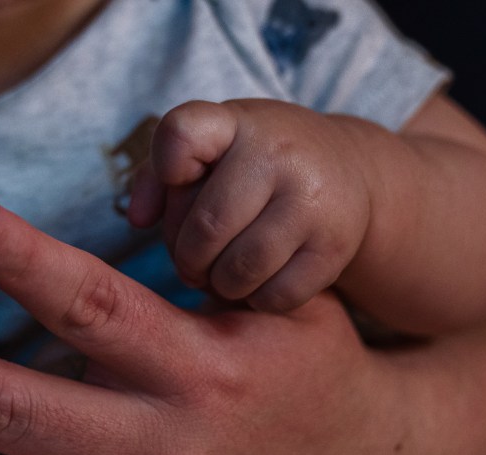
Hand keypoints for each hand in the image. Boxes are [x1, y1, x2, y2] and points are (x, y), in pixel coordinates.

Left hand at [128, 99, 373, 312]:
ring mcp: (312, 201)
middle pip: (207, 228)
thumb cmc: (257, 162)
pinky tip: (257, 284)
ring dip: (220, 286)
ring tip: (221, 277)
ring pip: (240, 270)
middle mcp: (279, 154)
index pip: (181, 135)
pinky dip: (258, 300)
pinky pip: (276, 296)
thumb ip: (159, 176)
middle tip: (193, 265)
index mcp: (236, 123)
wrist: (348, 170)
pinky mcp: (335, 246)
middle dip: (188, 259)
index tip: (180, 180)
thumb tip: (137, 220)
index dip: (167, 167)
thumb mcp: (211, 148)